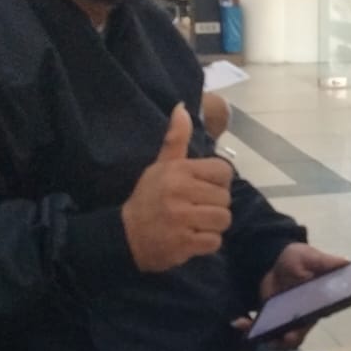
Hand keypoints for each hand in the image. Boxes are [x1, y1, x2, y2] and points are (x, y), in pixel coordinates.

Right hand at [121, 106, 234, 271]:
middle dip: (215, 205)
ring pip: (223, 220)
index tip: (204, 188)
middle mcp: (181, 192)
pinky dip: (207, 242)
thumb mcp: (160, 166)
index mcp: (178, 171)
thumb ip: (175, 139)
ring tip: (196, 223)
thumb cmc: (148, 198)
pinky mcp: (183, 243)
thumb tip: (182, 108)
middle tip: (196, 209)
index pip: (223, 172)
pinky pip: (214, 241)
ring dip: (213, 225)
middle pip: (225, 198)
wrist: (125, 235)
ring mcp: (182, 219)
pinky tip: (192, 237)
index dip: (218, 182)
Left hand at [231, 243, 348, 348]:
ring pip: (277, 336)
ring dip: (264, 336)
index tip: (289, 334)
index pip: (310, 322)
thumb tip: (347, 262)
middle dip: (280, 340)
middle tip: (268, 337)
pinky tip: (240, 321)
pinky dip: (251, 327)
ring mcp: (286, 318)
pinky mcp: (271, 316)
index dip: (300, 331)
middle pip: (294, 335)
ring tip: (249, 328)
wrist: (278, 258)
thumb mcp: (311, 257)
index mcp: (316, 304)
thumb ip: (326, 261)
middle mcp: (302, 316)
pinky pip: (262, 327)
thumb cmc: (299, 258)